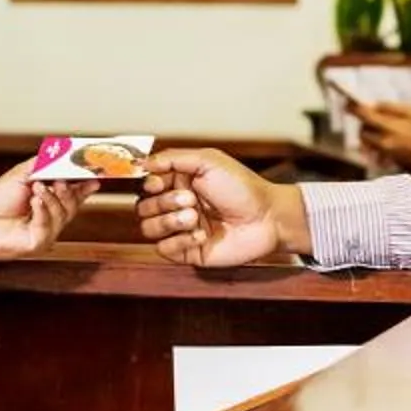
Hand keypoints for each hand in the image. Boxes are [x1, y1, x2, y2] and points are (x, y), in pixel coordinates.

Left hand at [0, 159, 85, 265]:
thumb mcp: (21, 175)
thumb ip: (42, 164)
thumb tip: (62, 153)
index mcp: (50, 199)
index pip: (75, 191)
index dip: (86, 184)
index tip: (96, 175)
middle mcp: (51, 215)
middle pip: (73, 203)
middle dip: (71, 190)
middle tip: (62, 179)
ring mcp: (47, 230)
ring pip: (62, 214)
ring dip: (52, 198)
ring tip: (38, 188)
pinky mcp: (39, 243)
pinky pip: (48, 226)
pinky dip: (42, 211)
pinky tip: (34, 202)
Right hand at [138, 148, 303, 266]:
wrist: (266, 217)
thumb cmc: (243, 188)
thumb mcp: (208, 161)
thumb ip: (173, 158)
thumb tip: (143, 162)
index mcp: (180, 183)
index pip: (146, 185)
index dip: (150, 184)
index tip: (160, 183)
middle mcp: (177, 206)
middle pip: (144, 207)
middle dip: (164, 202)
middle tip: (191, 200)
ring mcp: (182, 230)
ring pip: (149, 228)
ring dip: (170, 221)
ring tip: (195, 217)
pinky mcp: (188, 251)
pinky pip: (164, 249)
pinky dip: (180, 241)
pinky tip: (202, 235)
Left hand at [355, 101, 410, 170]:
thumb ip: (393, 108)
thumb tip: (376, 106)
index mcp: (389, 127)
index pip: (363, 116)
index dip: (353, 108)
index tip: (347, 103)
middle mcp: (386, 143)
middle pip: (363, 134)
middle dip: (364, 125)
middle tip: (372, 116)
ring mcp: (391, 155)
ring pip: (372, 145)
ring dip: (372, 136)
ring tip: (384, 128)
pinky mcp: (397, 163)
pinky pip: (382, 154)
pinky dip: (382, 147)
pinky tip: (395, 141)